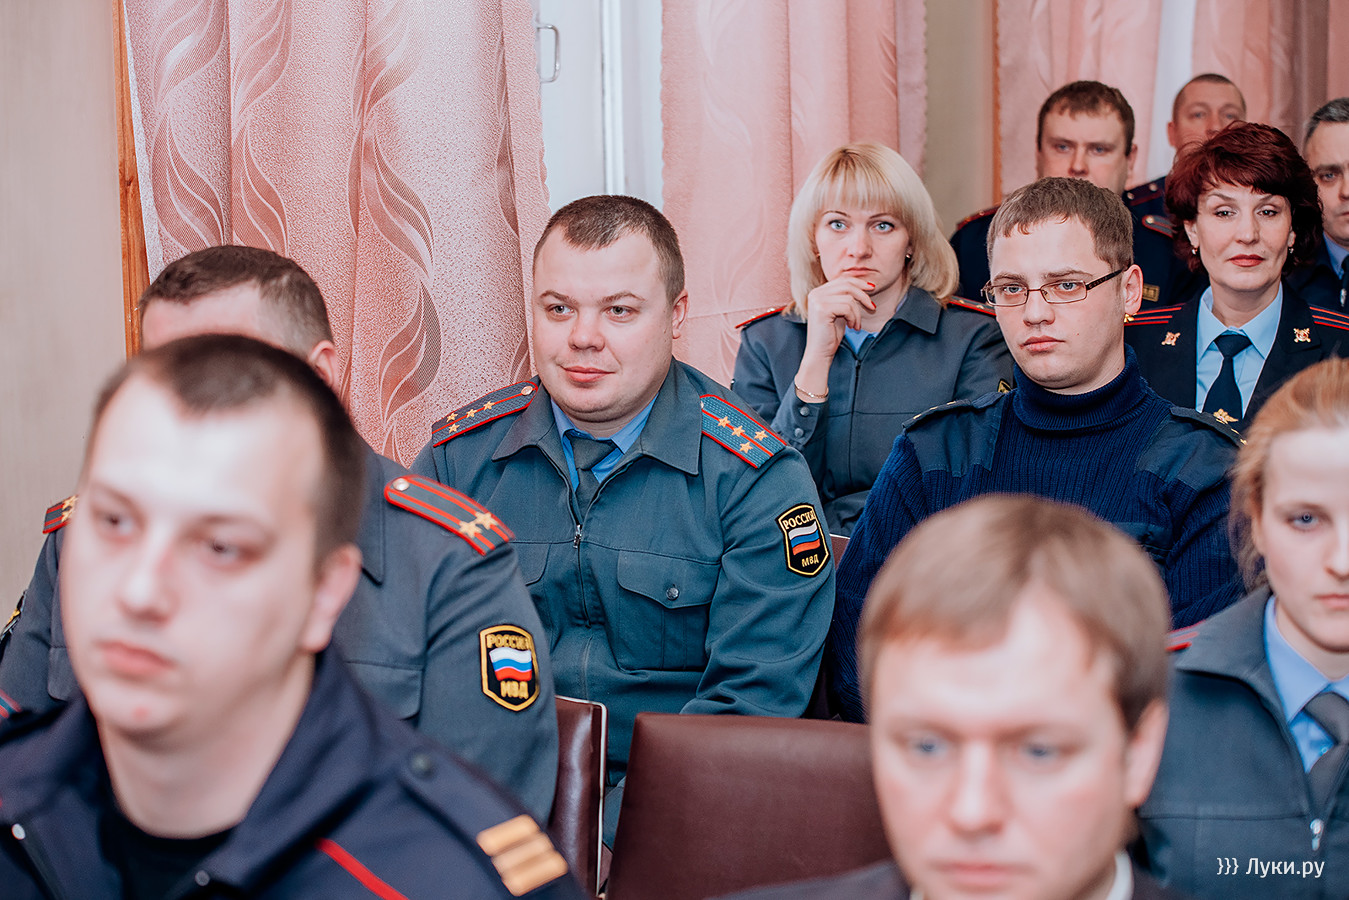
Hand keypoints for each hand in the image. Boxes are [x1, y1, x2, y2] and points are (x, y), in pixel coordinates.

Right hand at [793, 276, 875, 400]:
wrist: (820, 353)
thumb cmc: (831, 335)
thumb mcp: (840, 312)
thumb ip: (846, 298)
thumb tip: (866, 285)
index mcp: (818, 292)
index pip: (842, 280)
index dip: (859, 283)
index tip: (872, 289)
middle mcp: (815, 293)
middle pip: (847, 285)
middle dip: (863, 296)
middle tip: (872, 307)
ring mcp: (817, 300)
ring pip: (849, 298)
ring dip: (857, 313)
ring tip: (856, 325)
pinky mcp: (822, 309)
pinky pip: (847, 307)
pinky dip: (854, 317)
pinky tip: (852, 327)